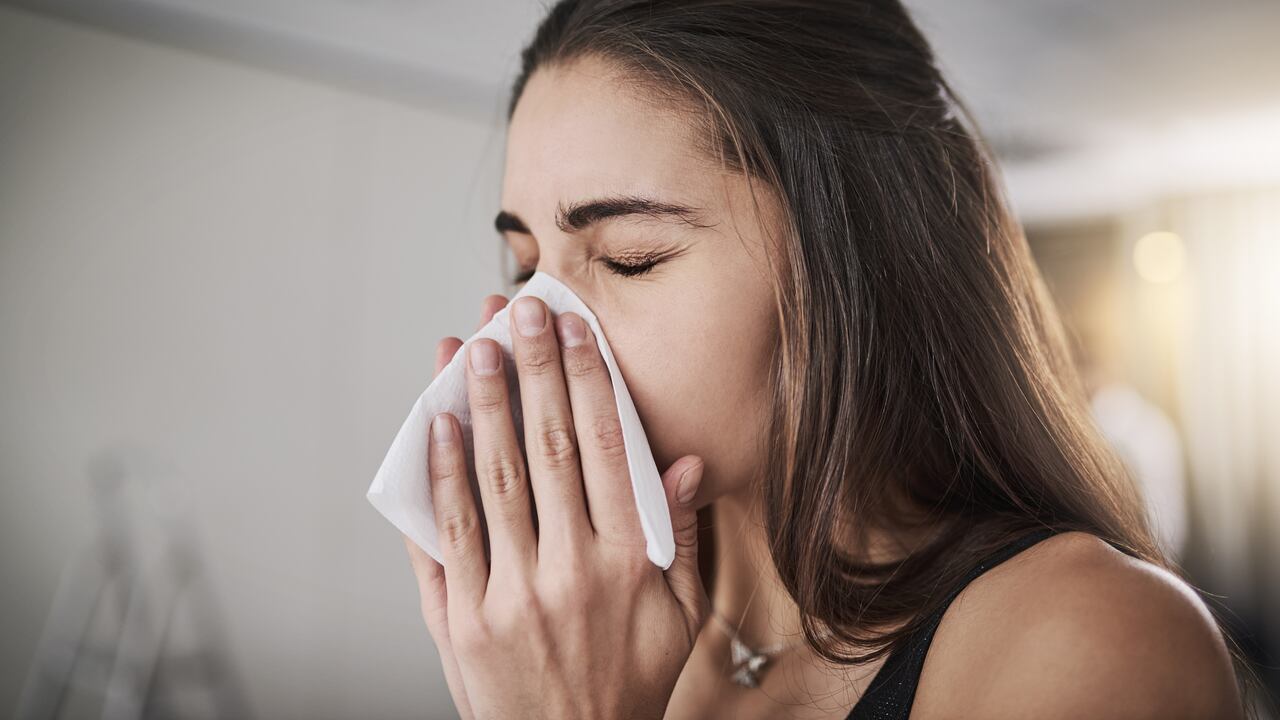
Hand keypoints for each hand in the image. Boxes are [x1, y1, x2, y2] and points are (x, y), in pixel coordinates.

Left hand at [405, 293, 708, 719]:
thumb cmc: (630, 682)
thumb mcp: (680, 617)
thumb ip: (680, 537)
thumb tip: (683, 460)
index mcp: (628, 563)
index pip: (606, 448)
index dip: (587, 380)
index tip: (573, 328)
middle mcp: (570, 570)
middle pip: (545, 448)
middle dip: (531, 369)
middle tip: (517, 310)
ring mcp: (510, 594)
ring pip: (492, 479)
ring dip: (482, 405)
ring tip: (472, 347)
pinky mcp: (461, 620)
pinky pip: (448, 534)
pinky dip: (441, 475)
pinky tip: (438, 426)